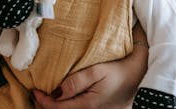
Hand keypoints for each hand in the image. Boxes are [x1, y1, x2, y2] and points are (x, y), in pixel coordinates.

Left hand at [32, 23, 148, 108]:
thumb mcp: (97, 71)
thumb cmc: (120, 70)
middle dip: (45, 105)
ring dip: (55, 106)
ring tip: (45, 96)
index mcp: (87, 105)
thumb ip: (76, 82)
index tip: (34, 89)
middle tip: (36, 93)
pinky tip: (62, 98)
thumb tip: (56, 92)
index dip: (42, 100)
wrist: (141, 76)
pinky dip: (65, 105)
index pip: (56, 108)